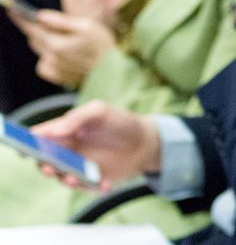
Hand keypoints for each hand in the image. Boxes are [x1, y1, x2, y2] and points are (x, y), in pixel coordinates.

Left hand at [11, 9, 116, 87]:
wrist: (112, 72)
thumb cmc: (102, 45)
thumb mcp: (87, 26)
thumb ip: (62, 21)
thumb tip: (40, 16)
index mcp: (56, 43)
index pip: (31, 28)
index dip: (20, 17)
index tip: (10, 9)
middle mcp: (51, 57)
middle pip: (34, 38)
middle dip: (37, 28)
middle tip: (50, 23)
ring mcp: (52, 68)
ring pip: (40, 49)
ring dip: (45, 42)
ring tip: (66, 40)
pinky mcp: (56, 76)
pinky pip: (44, 63)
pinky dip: (49, 57)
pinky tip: (65, 56)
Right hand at [32, 100, 160, 188]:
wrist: (145, 141)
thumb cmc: (120, 122)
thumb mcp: (100, 112)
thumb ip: (78, 118)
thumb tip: (54, 131)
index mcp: (64, 132)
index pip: (40, 137)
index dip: (28, 142)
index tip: (25, 148)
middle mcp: (67, 151)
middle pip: (46, 161)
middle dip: (44, 166)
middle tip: (50, 167)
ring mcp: (78, 167)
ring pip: (63, 178)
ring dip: (67, 180)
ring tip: (75, 179)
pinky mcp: (92, 180)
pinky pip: (87, 188)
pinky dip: (95, 188)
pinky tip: (106, 183)